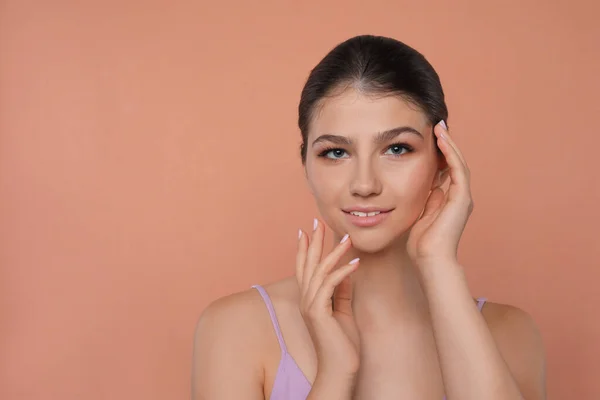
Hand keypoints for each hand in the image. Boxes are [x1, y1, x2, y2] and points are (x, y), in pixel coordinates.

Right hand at [296, 219, 360, 379]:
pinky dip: (343, 272)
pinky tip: (355, 263)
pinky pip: (331, 286)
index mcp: (309, 298)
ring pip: (319, 271)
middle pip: (306, 264)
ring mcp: (310, 306)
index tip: (308, 230)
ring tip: (347, 238)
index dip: (305, 248)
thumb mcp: (343, 310)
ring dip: (334, 252)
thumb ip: (342, 290)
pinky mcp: (319, 313)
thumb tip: (347, 270)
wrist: (339, 369)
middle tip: (317, 221)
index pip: (304, 268)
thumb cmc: (342, 343)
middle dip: (312, 241)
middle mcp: (305, 299)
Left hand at [407, 121, 473, 265]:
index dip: (439, 155)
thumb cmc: (421, 244)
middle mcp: (459, 197)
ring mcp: (462, 197)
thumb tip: (427, 186)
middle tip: (437, 126)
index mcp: (449, 201)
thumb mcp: (420, 215)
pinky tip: (442, 140)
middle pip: (454, 164)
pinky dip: (451, 153)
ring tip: (440, 128)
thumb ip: (425, 200)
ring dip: (449, 144)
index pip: (446, 171)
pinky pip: (458, 169)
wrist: (430, 259)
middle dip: (446, 145)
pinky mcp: (462, 198)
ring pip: (458, 163)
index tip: (429, 139)